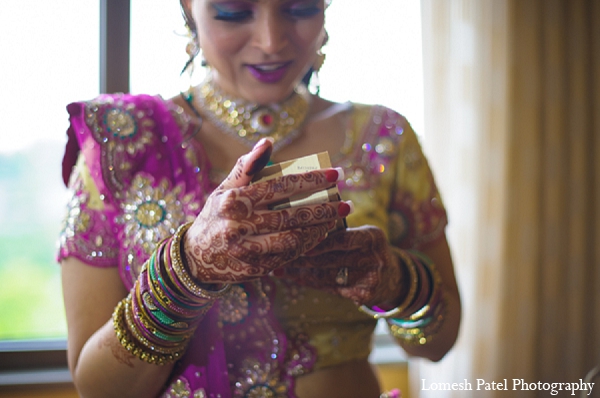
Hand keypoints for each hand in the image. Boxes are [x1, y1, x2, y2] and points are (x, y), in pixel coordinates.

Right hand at [183, 139, 345, 283]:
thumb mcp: (224, 189)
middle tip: (346, 202)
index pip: (280, 186)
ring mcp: (247, 250)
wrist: (195, 258)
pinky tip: (320, 234)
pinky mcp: (254, 269)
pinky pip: (289, 256)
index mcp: (234, 201)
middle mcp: (239, 225)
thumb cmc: (215, 216)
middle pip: (290, 214)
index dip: (311, 180)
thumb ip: (247, 167)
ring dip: (319, 228)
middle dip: (323, 207)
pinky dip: (308, 244)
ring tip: (336, 218)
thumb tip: (268, 142)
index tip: (336, 174)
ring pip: (293, 238)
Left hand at [275, 225, 402, 306]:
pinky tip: (293, 278)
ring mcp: (369, 279)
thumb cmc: (367, 249)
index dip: (321, 242)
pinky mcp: (363, 296)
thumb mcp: (362, 234)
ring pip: (326, 276)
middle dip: (301, 258)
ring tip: (278, 267)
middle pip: (331, 260)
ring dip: (300, 272)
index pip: (344, 239)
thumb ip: (339, 231)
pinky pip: (329, 288)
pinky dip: (309, 282)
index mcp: (372, 237)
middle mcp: (373, 258)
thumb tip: (301, 223)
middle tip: (278, 254)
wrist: (392, 277)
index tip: (298, 241)